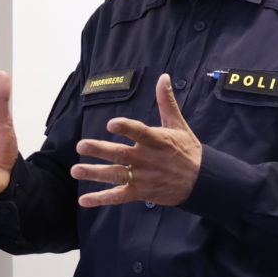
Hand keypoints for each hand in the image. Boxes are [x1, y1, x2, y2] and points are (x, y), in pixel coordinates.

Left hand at [73, 73, 202, 206]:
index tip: (111, 124)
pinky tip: (84, 200)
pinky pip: (119, 196)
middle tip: (81, 145)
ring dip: (95, 174)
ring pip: (116, 175)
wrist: (201, 182)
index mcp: (157, 141)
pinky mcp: (141, 192)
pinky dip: (102, 199)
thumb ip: (166, 102)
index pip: (139, 132)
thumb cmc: (188, 151)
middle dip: (100, 150)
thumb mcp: (178, 125)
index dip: (126, 128)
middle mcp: (147, 159)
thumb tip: (163, 77)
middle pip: (121, 155)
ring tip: (75, 170)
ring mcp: (143, 178)